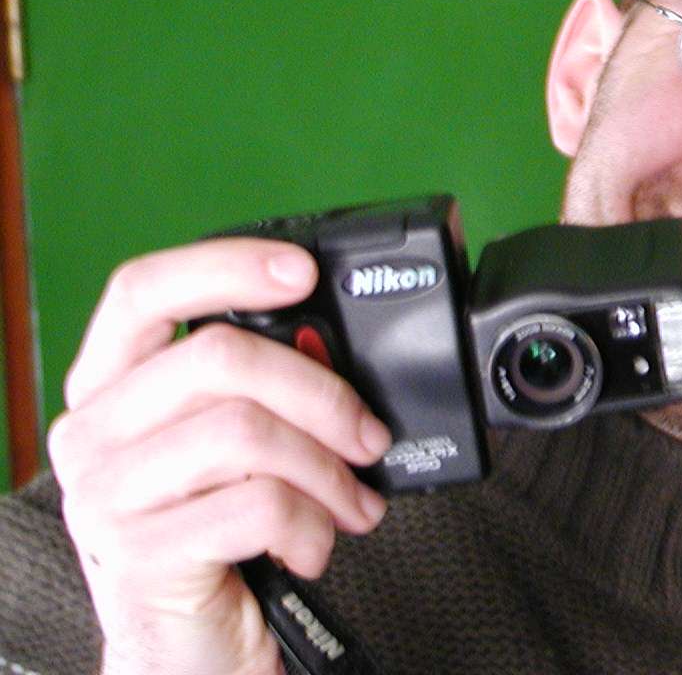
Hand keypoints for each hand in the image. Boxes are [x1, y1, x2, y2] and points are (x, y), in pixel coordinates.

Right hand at [46, 239, 392, 674]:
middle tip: (369, 436)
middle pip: (220, 357)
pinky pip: (256, 505)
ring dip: (327, 468)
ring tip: (353, 501)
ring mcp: (105, 493)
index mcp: (111, 385)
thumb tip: (332, 340)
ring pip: (246, 430)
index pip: (143, 289)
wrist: (186, 655)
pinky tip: (315, 545)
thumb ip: (259, 387)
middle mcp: (93, 430)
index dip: (225, 265)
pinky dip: (312, 524)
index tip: (303, 271)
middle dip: (321, 393)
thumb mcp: (233, 448)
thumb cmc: (219, 535)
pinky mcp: (136, 553)